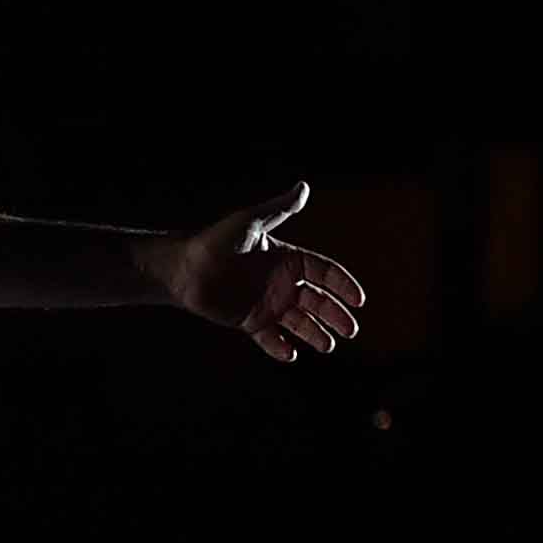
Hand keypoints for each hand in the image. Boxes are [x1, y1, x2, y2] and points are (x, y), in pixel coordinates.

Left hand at [149, 181, 365, 362]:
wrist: (184, 269)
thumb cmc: (216, 242)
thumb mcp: (251, 222)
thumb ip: (279, 209)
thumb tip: (304, 187)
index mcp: (287, 258)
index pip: (325, 272)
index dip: (343, 285)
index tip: (358, 301)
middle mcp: (281, 282)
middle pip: (318, 300)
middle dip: (335, 315)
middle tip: (350, 330)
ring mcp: (267, 303)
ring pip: (298, 322)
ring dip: (314, 334)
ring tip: (327, 346)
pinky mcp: (249, 321)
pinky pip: (270, 338)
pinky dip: (280, 348)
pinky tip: (292, 355)